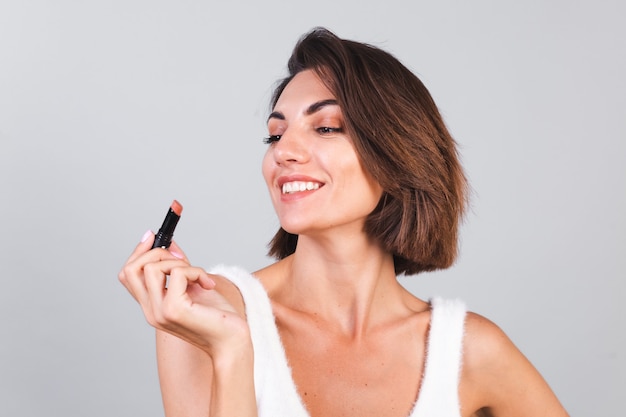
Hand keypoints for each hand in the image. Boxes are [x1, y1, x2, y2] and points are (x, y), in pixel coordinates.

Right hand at [118, 231, 250, 356]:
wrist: (232, 342)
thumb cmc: (218, 317)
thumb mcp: (194, 286)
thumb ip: (178, 268)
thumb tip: (169, 244)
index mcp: (152, 307)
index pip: (128, 274)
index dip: (139, 252)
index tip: (154, 236)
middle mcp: (151, 311)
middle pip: (131, 268)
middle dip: (157, 252)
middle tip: (183, 258)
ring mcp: (160, 312)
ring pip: (152, 267)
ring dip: (180, 263)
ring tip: (199, 276)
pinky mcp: (174, 310)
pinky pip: (177, 273)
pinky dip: (196, 271)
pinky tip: (208, 284)